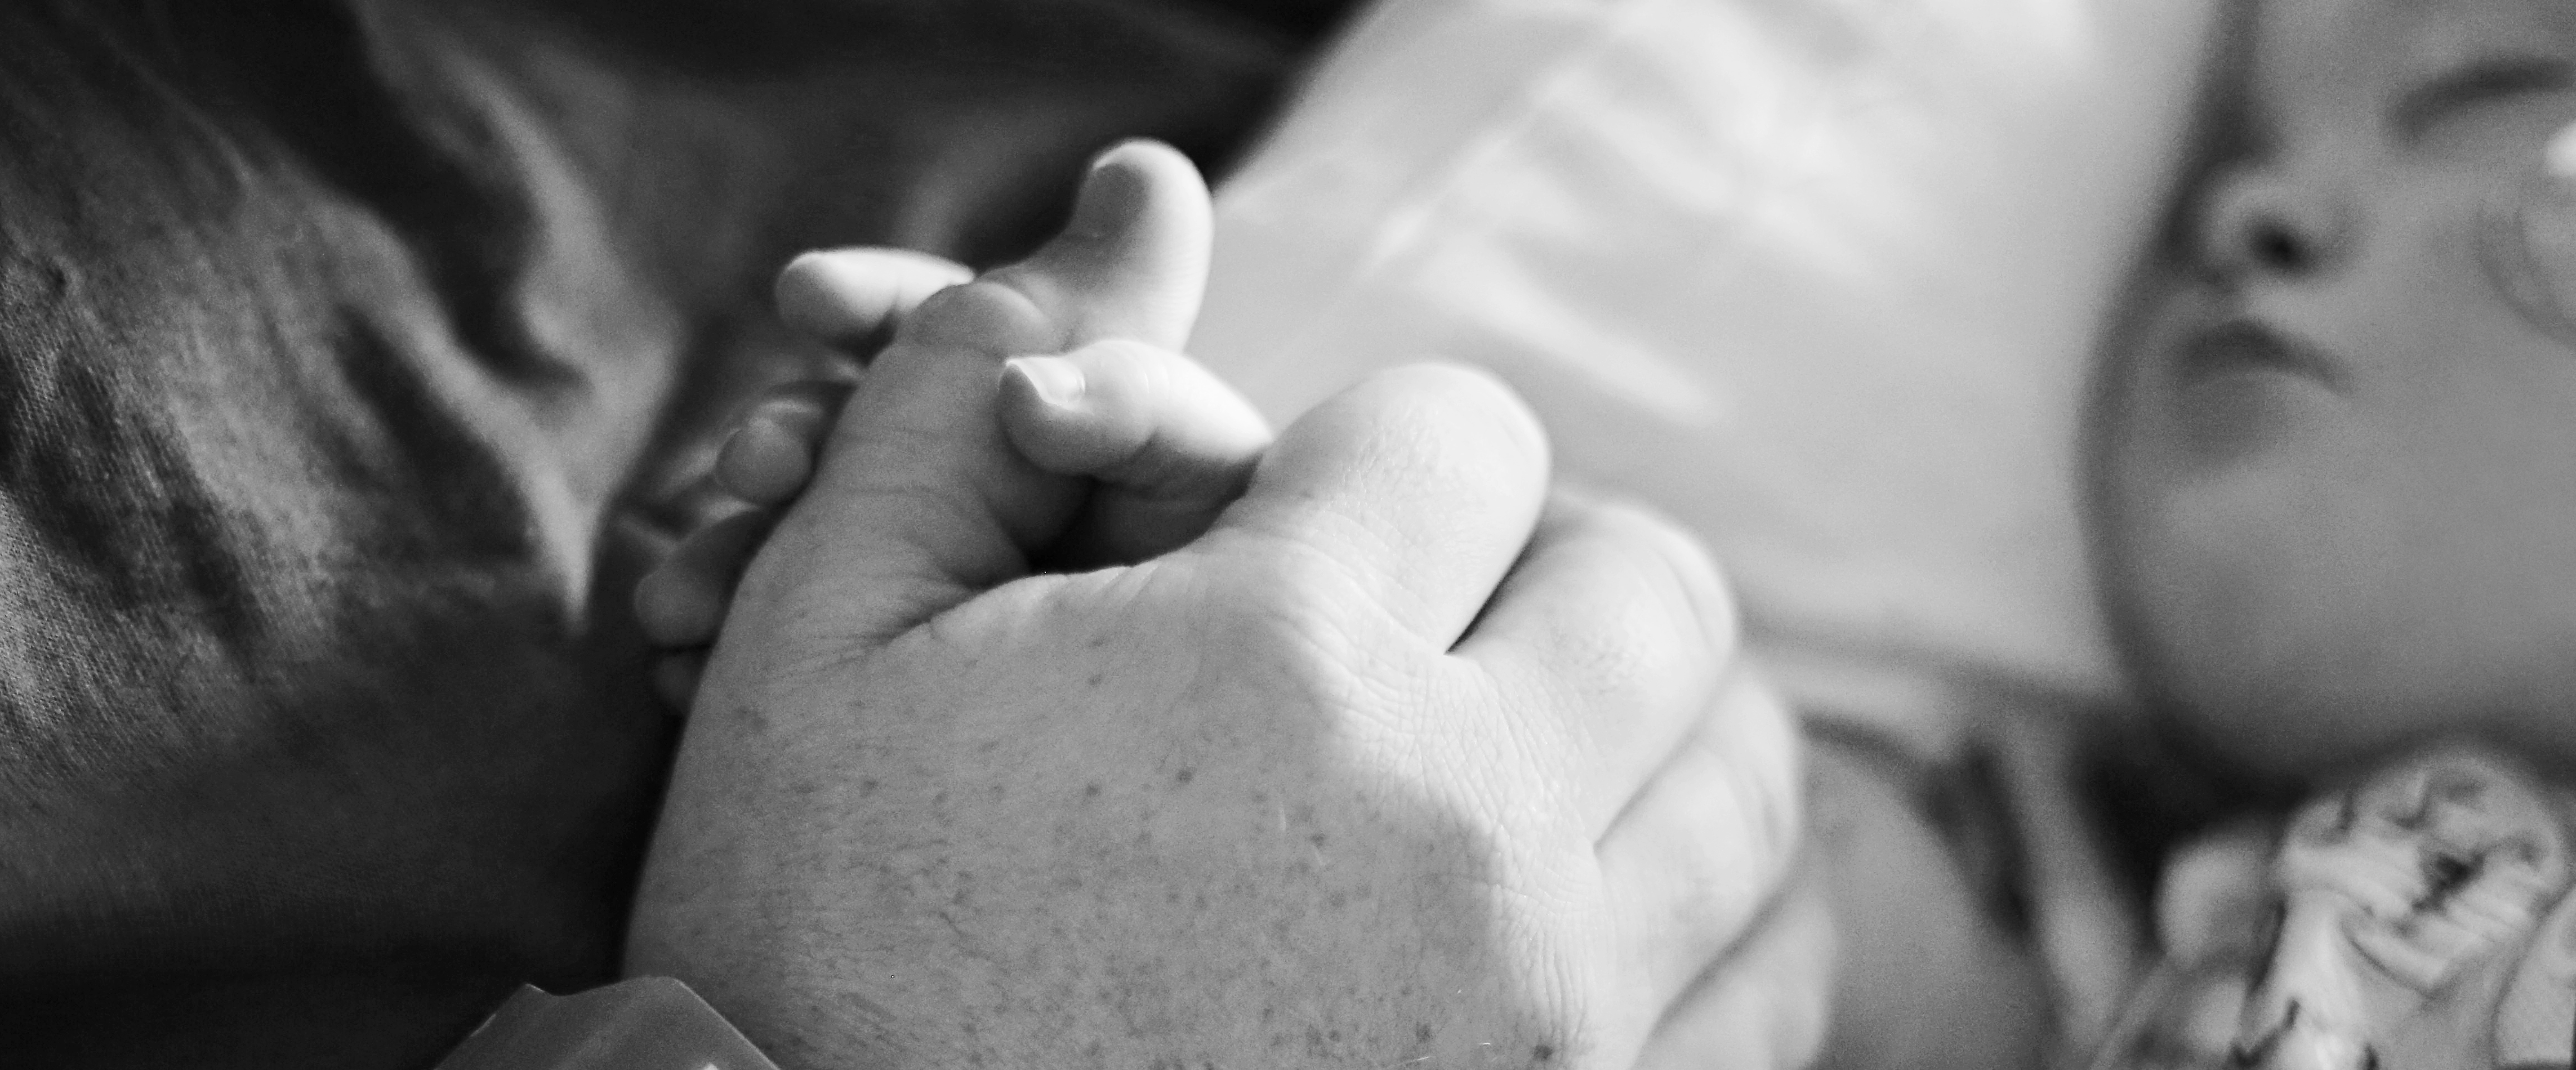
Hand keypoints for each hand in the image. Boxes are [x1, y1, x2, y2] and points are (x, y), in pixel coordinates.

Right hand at [626, 170, 1820, 1069]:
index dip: (1374, 460)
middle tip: (1430, 635)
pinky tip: (1609, 906)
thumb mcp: (821, 641)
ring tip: (1527, 762)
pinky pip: (1766, 986)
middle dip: (1539, 575)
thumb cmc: (809, 949)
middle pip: (1649, 592)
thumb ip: (976, 403)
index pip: (1464, 436)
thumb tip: (1137, 204)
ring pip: (1742, 784)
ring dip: (1647, 735)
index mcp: (1283, 661)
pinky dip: (1720, 920)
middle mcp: (1461, 829)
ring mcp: (1545, 1008)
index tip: (1302, 540)